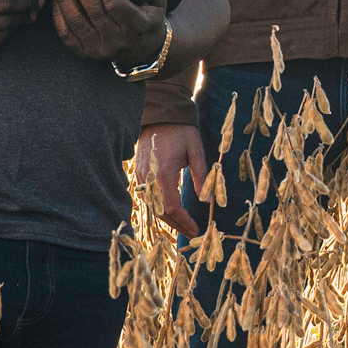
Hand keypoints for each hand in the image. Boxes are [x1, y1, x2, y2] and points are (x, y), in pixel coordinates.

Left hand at [44, 0, 167, 62]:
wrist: (145, 50)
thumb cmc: (149, 19)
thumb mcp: (157, 0)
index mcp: (136, 26)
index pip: (115, 4)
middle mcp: (116, 40)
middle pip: (92, 10)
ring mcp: (99, 48)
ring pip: (75, 22)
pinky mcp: (86, 52)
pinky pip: (66, 34)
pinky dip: (58, 16)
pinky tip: (55, 0)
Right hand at [135, 123, 206, 237]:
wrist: (160, 115)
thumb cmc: (182, 131)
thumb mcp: (196, 152)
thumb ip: (202, 178)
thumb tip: (208, 201)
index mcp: (164, 173)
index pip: (172, 207)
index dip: (184, 221)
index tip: (196, 229)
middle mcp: (148, 178)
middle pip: (160, 211)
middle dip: (176, 225)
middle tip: (191, 233)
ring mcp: (140, 176)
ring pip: (152, 206)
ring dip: (167, 218)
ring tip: (183, 226)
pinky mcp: (138, 173)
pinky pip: (147, 197)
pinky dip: (159, 207)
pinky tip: (170, 212)